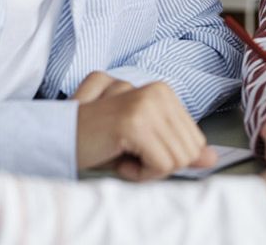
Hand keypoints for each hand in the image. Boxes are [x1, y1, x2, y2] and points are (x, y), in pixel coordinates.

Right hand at [73, 72, 215, 179]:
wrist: (54, 138)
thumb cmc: (97, 140)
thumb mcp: (144, 144)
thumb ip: (179, 148)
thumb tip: (212, 158)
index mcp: (164, 91)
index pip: (194, 140)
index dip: (166, 157)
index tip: (136, 148)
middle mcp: (158, 91)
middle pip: (189, 151)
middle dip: (159, 165)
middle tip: (126, 153)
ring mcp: (147, 104)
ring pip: (178, 160)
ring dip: (147, 170)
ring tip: (119, 152)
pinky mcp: (134, 122)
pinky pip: (160, 165)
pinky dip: (138, 174)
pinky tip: (114, 156)